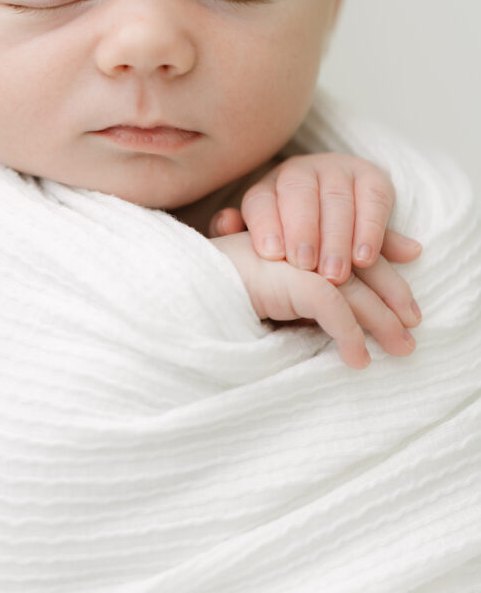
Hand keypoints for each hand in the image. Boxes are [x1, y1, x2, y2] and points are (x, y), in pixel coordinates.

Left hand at [208, 153, 422, 285]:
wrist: (338, 222)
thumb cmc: (293, 242)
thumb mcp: (267, 241)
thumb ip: (241, 235)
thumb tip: (225, 222)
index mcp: (269, 186)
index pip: (261, 199)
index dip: (266, 225)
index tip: (272, 255)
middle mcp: (301, 171)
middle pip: (298, 194)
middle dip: (303, 231)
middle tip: (307, 267)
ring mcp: (338, 170)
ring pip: (336, 198)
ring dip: (337, 238)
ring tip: (336, 274)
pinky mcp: (373, 177)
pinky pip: (373, 199)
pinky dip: (371, 229)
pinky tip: (365, 258)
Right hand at [211, 230, 421, 368]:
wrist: (183, 288)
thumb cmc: (223, 291)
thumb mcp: (275, 292)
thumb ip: (307, 292)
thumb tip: (344, 321)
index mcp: (301, 237)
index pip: (354, 252)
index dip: (386, 277)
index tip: (408, 308)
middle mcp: (301, 240)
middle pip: (362, 265)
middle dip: (393, 298)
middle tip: (412, 330)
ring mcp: (294, 255)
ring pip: (353, 287)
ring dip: (381, 321)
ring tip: (400, 349)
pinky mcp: (286, 276)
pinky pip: (331, 307)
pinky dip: (349, 334)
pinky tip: (357, 360)